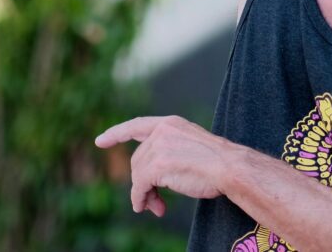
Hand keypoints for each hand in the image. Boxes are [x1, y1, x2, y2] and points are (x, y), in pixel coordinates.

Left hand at [95, 116, 233, 216]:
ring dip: (144, 193)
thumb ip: (169, 150)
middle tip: (152, 202)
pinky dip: (141, 198)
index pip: (137, 126)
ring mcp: (158, 147)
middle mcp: (161, 131)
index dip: (117, 133)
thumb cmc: (217, 162)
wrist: (230, 168)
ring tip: (155, 207)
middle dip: (142, 182)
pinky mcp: (157, 165)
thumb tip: (146, 178)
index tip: (100, 141)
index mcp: (170, 123)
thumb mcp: (190, 145)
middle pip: (138, 159)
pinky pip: (140, 186)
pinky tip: (149, 207)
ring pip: (138, 174)